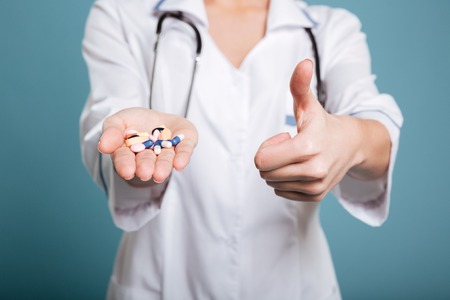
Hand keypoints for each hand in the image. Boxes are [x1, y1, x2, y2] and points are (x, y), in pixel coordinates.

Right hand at [98, 107, 197, 184]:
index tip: (127, 171)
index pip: (125, 159)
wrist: (158, 118)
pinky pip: (184, 150)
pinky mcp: (186, 142)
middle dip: (145, 166)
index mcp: (130, 154)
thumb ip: (111, 132)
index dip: (125, 165)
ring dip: (163, 166)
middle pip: (146, 161)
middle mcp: (150, 156)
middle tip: (145, 172)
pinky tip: (179, 164)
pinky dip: (182, 157)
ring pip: (166, 159)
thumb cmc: (134, 122)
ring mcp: (169, 150)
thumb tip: (103, 146)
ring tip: (159, 174)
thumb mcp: (118, 121)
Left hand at [254, 59, 364, 200]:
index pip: (262, 161)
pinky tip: (300, 168)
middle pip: (265, 172)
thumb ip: (300, 85)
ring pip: (272, 183)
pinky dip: (284, 181)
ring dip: (277, 169)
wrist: (351, 145)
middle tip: (289, 146)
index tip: (283, 137)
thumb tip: (303, 62)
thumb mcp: (309, 105)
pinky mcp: (316, 196)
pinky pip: (281, 192)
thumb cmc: (323, 124)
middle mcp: (314, 170)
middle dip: (270, 158)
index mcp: (308, 147)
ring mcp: (316, 186)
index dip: (266, 148)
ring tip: (297, 156)